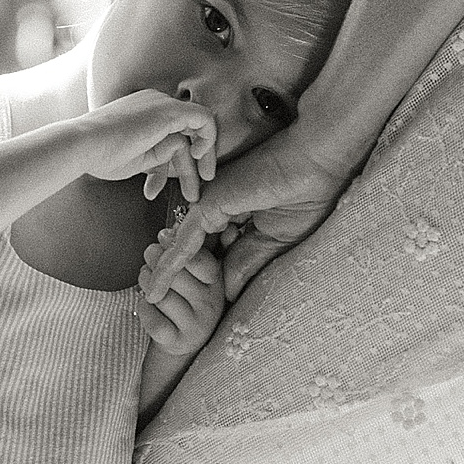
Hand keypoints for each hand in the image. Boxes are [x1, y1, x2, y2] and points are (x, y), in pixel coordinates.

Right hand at [68, 89, 216, 199]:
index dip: (178, 160)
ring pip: (194, 133)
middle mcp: (155, 103)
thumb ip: (156, 157)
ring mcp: (162, 104)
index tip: (178, 182)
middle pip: (186, 132)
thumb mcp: (135, 159)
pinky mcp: (169, 111)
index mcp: (143, 112)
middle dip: (194, 164)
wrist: (82, 146)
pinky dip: (207, 141)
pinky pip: (203, 120)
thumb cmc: (99, 155)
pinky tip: (199, 160)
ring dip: (196, 166)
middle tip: (197, 189)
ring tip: (192, 193)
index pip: (171, 134)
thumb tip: (171, 163)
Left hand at [134, 239, 225, 355]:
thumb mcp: (194, 273)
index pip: (202, 262)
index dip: (177, 248)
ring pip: (163, 297)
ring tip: (145, 280)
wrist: (181, 341)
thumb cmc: (183, 298)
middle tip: (148, 255)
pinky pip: (154, 321)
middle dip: (155, 261)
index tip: (162, 237)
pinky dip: (144, 310)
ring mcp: (196, 326)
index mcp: (217, 282)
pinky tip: (146, 304)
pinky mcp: (178, 342)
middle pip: (177, 276)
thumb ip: (190, 250)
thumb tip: (175, 225)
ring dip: (146, 284)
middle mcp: (211, 304)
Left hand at [142, 126, 348, 302]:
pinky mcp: (206, 208)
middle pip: (196, 252)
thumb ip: (248, 262)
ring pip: (183, 251)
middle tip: (159, 302)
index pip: (216, 251)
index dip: (207, 275)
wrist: (313, 162)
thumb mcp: (276, 240)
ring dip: (167, 277)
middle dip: (182, 278)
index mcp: (237, 214)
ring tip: (150, 301)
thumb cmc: (306, 194)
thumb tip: (229, 295)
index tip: (193, 301)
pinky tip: (154, 292)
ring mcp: (209, 208)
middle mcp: (218, 210)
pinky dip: (168, 270)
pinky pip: (183, 246)